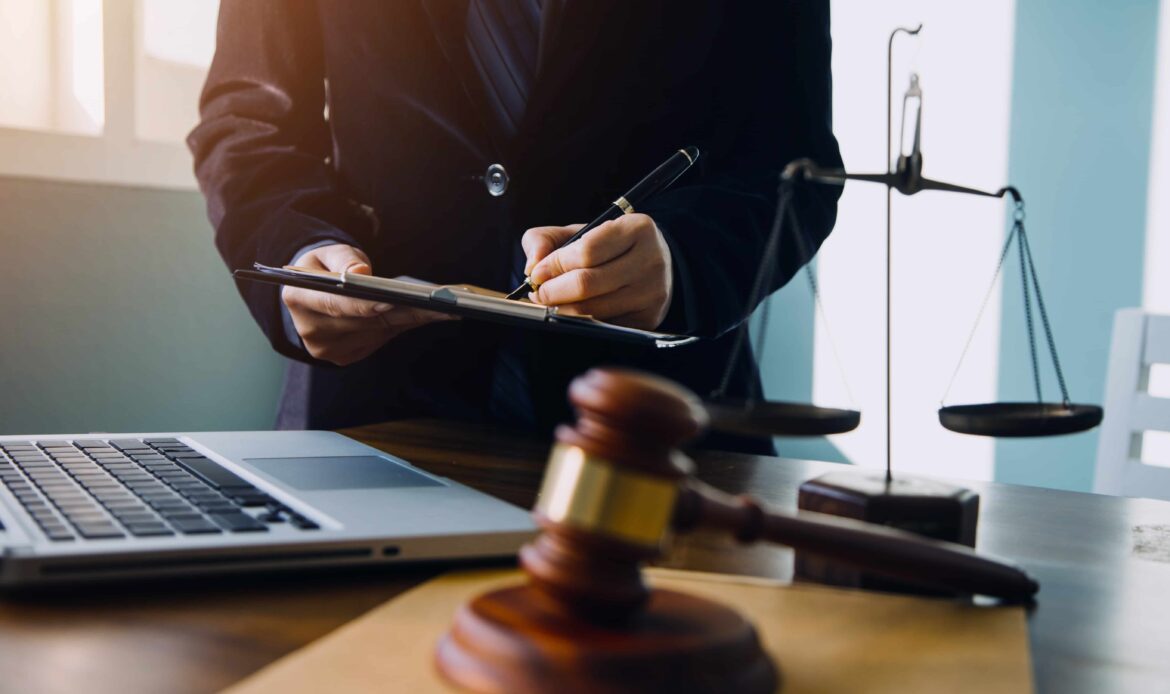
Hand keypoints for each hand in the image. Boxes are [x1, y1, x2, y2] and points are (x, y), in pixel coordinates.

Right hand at [281, 244, 453, 365]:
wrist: (314, 291)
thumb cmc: (325, 267)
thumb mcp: (329, 252)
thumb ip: (343, 258)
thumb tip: (361, 273)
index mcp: (297, 298)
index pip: (335, 304)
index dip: (364, 304)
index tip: (392, 301)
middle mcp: (309, 330)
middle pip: (363, 322)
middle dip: (401, 312)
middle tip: (436, 304)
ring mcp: (327, 349)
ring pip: (377, 333)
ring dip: (409, 320)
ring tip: (441, 309)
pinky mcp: (344, 357)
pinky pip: (380, 341)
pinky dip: (402, 327)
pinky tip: (426, 316)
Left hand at [522, 213, 672, 329]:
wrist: (653, 264)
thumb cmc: (610, 246)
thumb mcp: (580, 231)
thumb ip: (546, 238)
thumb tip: (533, 267)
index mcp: (637, 228)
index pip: (586, 251)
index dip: (554, 264)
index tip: (538, 273)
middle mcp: (651, 260)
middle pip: (587, 284)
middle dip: (553, 291)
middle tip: (539, 293)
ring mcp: (652, 292)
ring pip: (593, 309)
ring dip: (562, 309)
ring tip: (552, 302)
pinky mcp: (649, 318)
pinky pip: (603, 326)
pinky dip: (582, 322)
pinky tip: (574, 312)